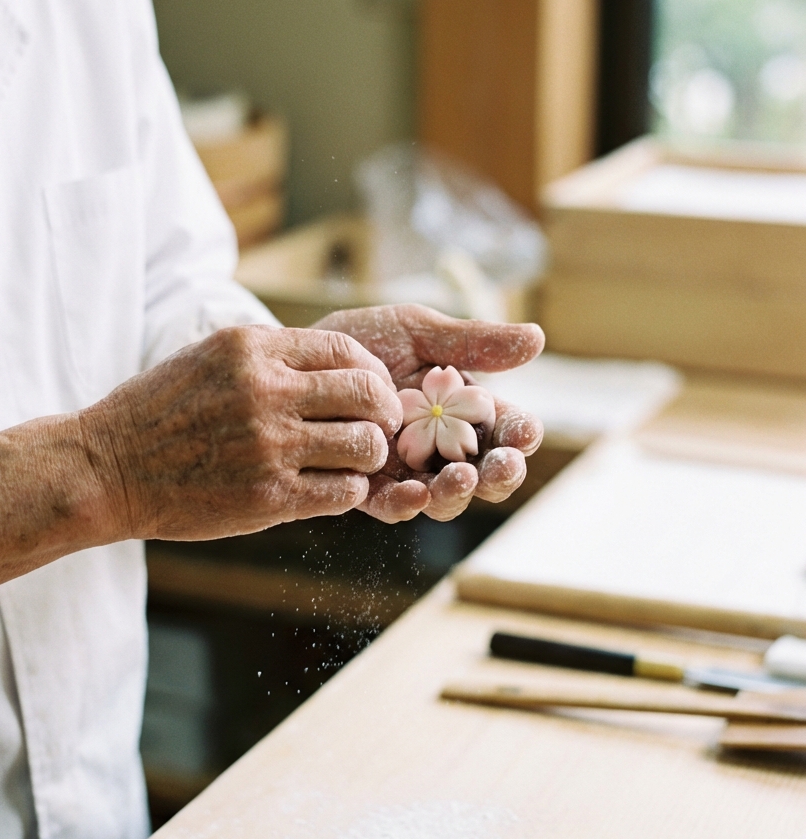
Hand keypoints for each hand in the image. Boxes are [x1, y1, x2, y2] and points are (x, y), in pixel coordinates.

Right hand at [79, 326, 403, 539]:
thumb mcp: (207, 357)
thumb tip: (330, 363)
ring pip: (365, 445)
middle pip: (368, 393)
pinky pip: (344, 492)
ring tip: (355, 461)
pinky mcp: (269, 496)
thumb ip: (267, 356)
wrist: (107, 468)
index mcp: (252, 349)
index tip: (373, 390)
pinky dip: (350, 490)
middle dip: (385, 412)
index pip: (346, 349)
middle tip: (381, 427)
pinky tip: (332, 488)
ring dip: (371, 455)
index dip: (373, 372)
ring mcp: (270, 445)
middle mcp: (266, 390)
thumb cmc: (156, 413)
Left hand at [313, 305, 544, 522]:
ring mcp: (406, 470)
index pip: (504, 429)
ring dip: (458, 493)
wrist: (300, 358)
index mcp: (463, 410)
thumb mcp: (417, 332)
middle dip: (499, 474)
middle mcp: (440, 447)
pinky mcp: (367, 486)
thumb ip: (471, 341)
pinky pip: (392, 505)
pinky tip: (415, 493)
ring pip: (444, 498)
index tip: (524, 432)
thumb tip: (538, 338)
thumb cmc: (365, 342)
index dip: (520, 434)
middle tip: (500, 465)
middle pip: (484, 474)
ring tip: (459, 477)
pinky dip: (407, 504)